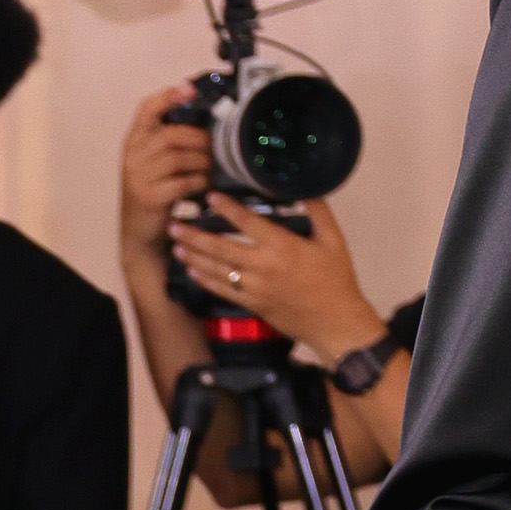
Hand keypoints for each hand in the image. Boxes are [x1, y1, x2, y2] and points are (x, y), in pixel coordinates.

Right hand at [119, 85, 213, 272]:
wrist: (139, 232)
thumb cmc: (155, 192)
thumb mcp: (155, 163)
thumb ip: (169, 142)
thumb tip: (206, 123)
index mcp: (134, 141)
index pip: (146, 109)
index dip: (168, 97)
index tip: (190, 89)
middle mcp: (132, 155)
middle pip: (170, 135)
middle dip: (198, 139)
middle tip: (214, 148)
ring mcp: (138, 177)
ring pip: (178, 158)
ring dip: (202, 162)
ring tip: (211, 169)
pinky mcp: (150, 198)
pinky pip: (181, 182)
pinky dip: (198, 182)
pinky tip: (204, 185)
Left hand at [170, 187, 380, 368]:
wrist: (336, 323)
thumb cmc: (336, 280)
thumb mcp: (334, 240)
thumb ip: (317, 210)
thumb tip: (303, 186)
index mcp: (282, 246)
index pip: (246, 222)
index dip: (225, 207)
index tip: (209, 196)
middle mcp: (263, 266)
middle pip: (220, 247)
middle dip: (193, 235)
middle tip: (173, 223)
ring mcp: (255, 288)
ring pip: (216, 269)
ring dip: (193, 256)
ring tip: (175, 245)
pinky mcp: (253, 304)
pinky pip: (222, 290)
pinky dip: (205, 279)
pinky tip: (192, 270)